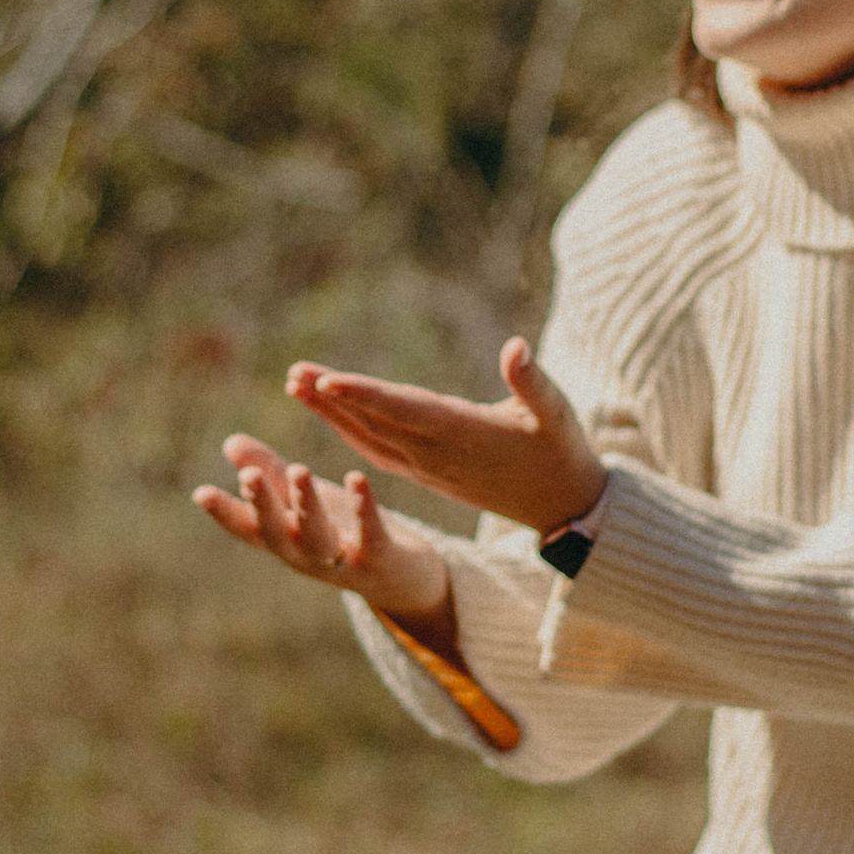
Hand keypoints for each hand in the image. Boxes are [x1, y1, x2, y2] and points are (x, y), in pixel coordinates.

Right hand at [192, 438, 456, 648]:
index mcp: (285, 540)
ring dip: (306, 504)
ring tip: (299, 470)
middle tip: (248, 476)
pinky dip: (362, 508)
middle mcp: (306, 556)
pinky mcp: (379, 559)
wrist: (401, 580)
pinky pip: (370, 534)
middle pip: (277, 534)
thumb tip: (230, 442)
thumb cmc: (341, 534)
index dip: (225, 513)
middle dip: (262, 506)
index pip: (248, 528)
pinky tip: (356, 478)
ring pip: (318, 537)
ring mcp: (341, 562)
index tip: (201, 493)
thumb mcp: (303, 504)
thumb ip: (270, 475)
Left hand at [281, 338, 603, 536]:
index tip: (326, 380)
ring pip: (368, 438)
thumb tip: (515, 347)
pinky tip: (329, 411)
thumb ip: (532, 381)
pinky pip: (378, 451)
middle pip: (374, 422)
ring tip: (295, 385)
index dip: (363, 395)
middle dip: (331, 398)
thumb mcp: (556, 413)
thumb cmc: (561, 450)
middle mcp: (437, 453)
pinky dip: (349, 431)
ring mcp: (427, 467)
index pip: (403, 410)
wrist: (560, 507)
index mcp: (463, 433)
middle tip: (293, 373)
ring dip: (331, 413)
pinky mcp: (426, 473)